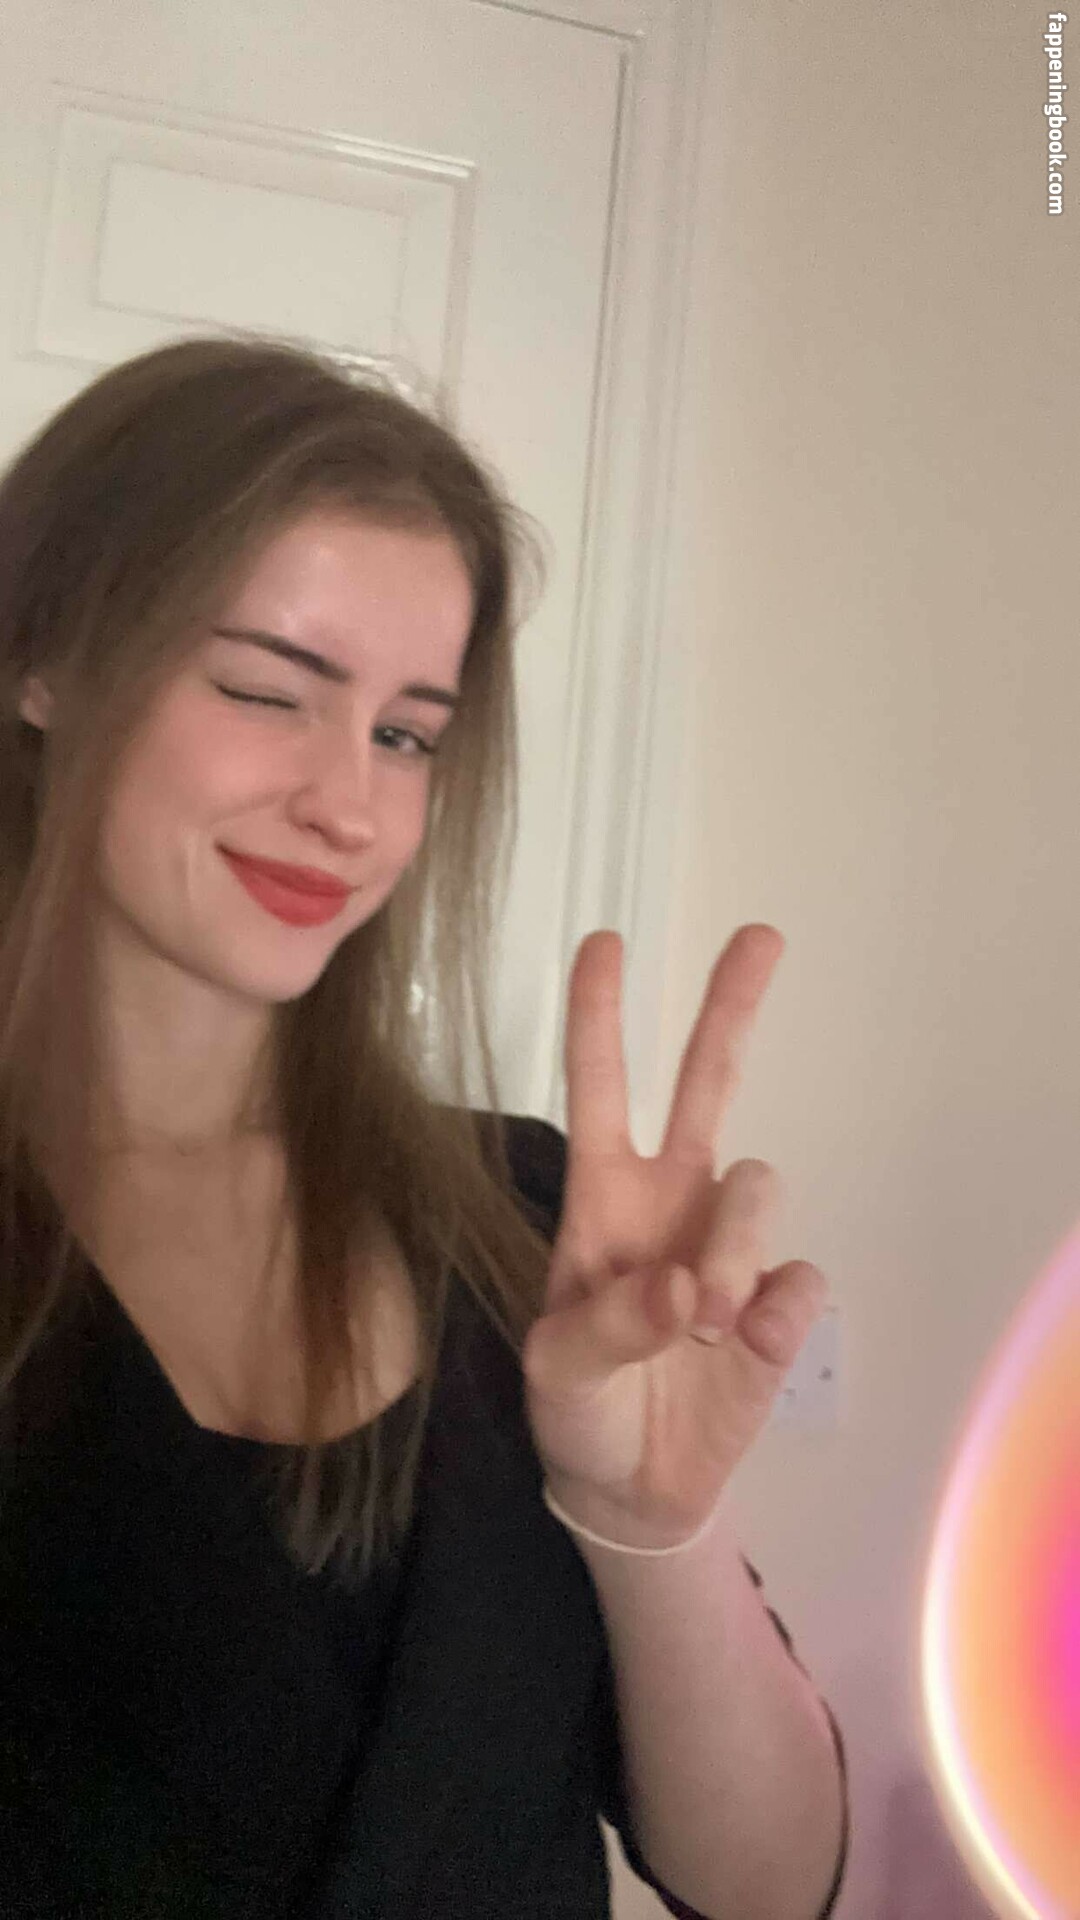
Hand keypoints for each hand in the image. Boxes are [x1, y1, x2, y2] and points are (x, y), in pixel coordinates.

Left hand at [522, 925, 828, 1547]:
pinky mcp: (778, 1303)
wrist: (632, 1489)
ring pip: (758, 1187)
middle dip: (731, 1007)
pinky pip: (800, 1277)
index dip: (599, 1019)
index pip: (600, 1092)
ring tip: (704, 1319)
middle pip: (708, 1083)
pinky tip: (746, 1345)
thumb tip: (688, 1288)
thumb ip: (610, 1324)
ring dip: (734, 1247)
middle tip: (760, 936)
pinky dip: (776, 1310)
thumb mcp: (558, 1371)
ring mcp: (727, 1246)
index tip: (605, 943)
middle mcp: (670, 1202)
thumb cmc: (577, 1409)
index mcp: (601, 1200)